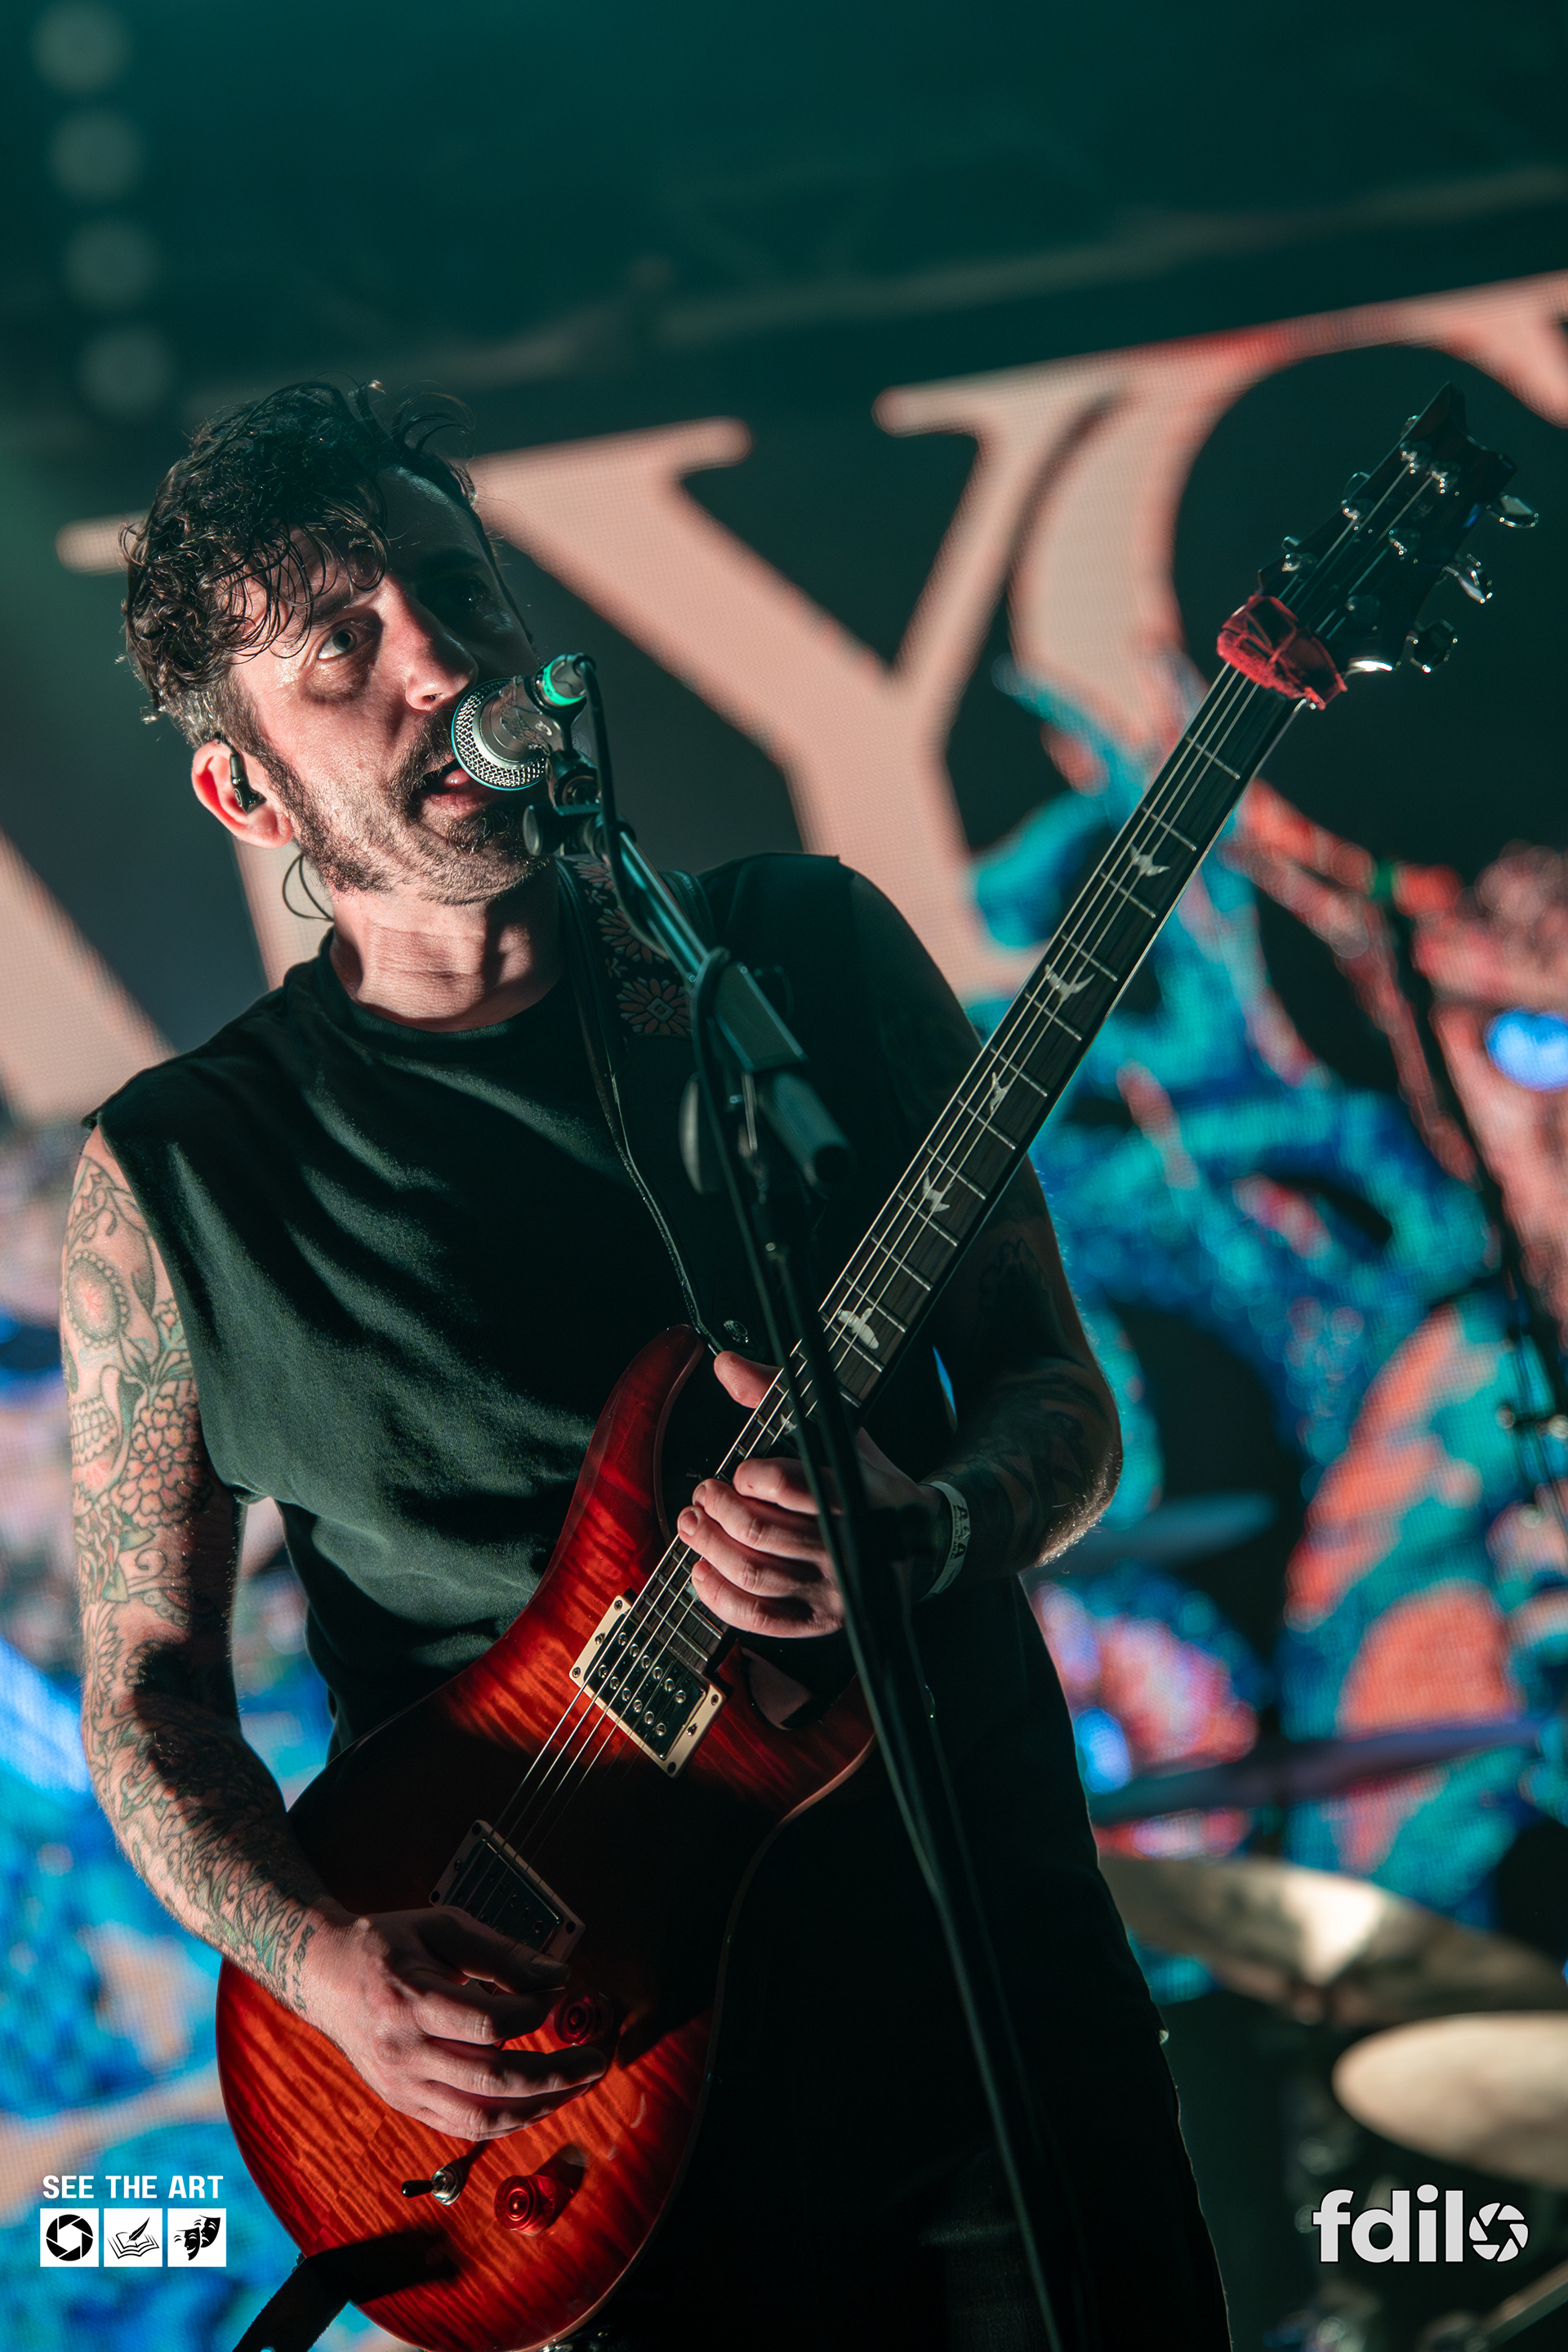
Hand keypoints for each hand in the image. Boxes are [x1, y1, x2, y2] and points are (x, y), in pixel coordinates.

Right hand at [304, 1905, 606, 2138]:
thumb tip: (558, 1974)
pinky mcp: (404, 2104)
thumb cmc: (387, 1944)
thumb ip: (502, 1952)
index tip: (558, 1993)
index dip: (535, 2013)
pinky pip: (463, 2128)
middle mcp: (403, 2052)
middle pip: (492, 2079)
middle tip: (595, 2060)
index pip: (489, 2024)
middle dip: (555, 2075)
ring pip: (481, 2118)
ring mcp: (401, 2086)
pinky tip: (537, 2101)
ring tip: (576, 2086)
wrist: (324, 1976)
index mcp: (410, 2000)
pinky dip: (507, 2121)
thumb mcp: (442, 1928)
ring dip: (539, 2107)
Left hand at [678, 1351, 943, 1638]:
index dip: (748, 1476)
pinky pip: (760, 1618)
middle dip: (716, 1510)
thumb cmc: (868, 1482)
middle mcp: (846, 1545)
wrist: (921, 1542)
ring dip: (710, 1547)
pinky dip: (721, 1597)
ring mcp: (834, 1589)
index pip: (786, 1484)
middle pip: (759, 1531)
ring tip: (694, 1525)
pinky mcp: (820, 1621)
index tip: (738, 1472)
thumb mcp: (836, 1430)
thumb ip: (777, 1393)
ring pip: (754, 1574)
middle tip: (703, 1495)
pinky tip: (703, 1571)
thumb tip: (726, 1363)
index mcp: (855, 1492)